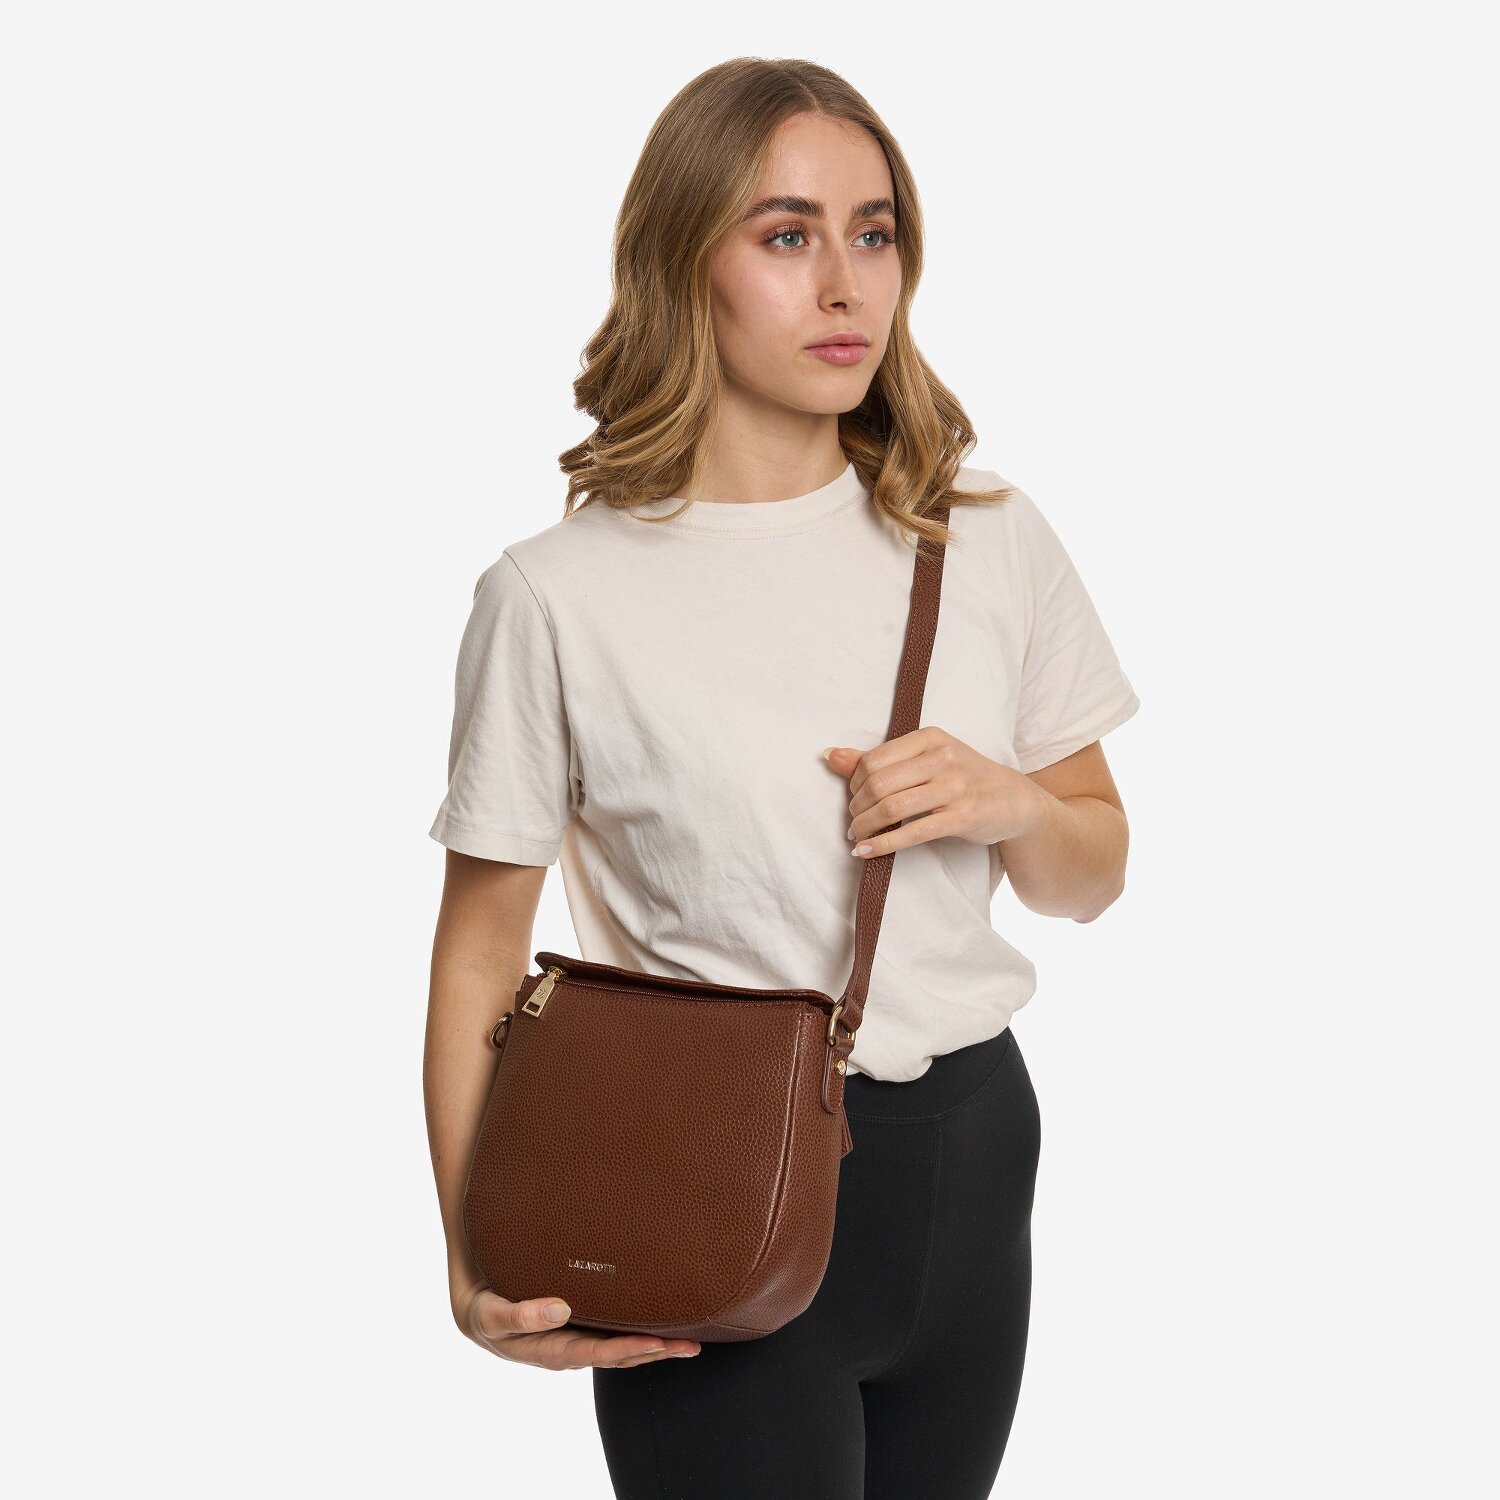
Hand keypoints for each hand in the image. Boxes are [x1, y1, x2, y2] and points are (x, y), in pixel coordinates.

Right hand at [452, 1280, 700, 1368]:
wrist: (475, 1311)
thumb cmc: (484, 1310)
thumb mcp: (491, 1315)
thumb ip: (520, 1315)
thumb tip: (559, 1310)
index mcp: (550, 1350)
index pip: (595, 1353)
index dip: (626, 1349)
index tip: (656, 1343)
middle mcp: (570, 1350)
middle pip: (617, 1355)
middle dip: (654, 1352)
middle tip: (690, 1345)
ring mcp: (577, 1340)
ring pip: (621, 1347)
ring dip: (654, 1346)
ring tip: (690, 1341)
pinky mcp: (581, 1327)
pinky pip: (615, 1334)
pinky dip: (640, 1333)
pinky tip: (664, 1326)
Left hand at [824, 726, 1049, 857]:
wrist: (1015, 800)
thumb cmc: (963, 778)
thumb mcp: (926, 760)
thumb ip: (879, 759)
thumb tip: (830, 755)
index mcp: (930, 738)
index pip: (874, 759)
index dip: (854, 783)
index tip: (854, 799)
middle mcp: (943, 758)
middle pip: (879, 784)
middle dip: (857, 807)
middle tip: (854, 822)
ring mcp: (955, 788)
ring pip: (892, 807)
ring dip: (865, 827)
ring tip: (857, 837)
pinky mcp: (962, 817)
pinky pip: (912, 832)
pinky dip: (883, 844)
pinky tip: (867, 851)